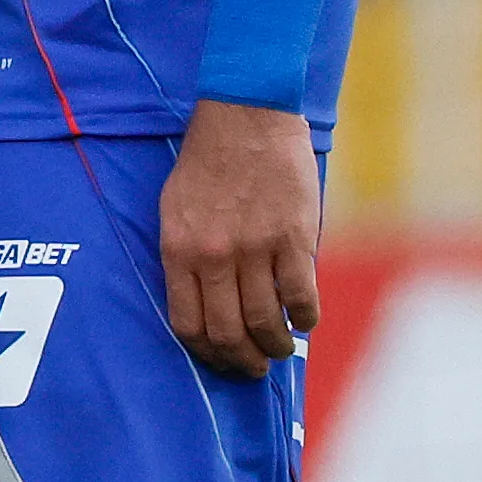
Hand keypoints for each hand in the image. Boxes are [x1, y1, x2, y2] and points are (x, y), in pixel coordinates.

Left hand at [159, 99, 321, 378]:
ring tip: (281, 347)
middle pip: (228, 333)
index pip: (187, 324)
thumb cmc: (207, 163)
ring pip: (266, 324)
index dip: (207, 353)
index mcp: (178, 248)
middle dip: (243, 362)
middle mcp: (213, 254)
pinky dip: (305, 318)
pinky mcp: (292, 239)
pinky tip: (304, 317)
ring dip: (276, 347)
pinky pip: (301, 298)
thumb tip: (203, 306)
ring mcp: (254, 248)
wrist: (244, 115)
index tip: (222, 359)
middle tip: (255, 366)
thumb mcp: (175, 208)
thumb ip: (186, 256)